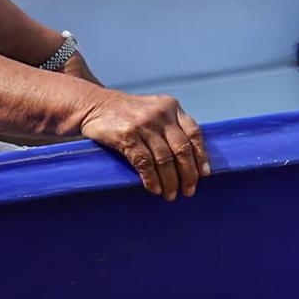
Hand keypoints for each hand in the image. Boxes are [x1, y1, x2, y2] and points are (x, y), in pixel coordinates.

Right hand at [77, 89, 207, 200]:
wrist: (94, 104)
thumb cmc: (127, 113)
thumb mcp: (154, 110)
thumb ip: (171, 127)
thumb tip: (191, 160)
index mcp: (171, 106)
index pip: (194, 133)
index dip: (201, 156)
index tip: (204, 174)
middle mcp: (160, 114)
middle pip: (182, 149)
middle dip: (188, 174)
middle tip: (188, 191)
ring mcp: (143, 124)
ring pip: (164, 159)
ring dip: (170, 181)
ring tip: (170, 194)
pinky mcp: (127, 135)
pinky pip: (144, 162)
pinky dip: (151, 178)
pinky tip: (154, 189)